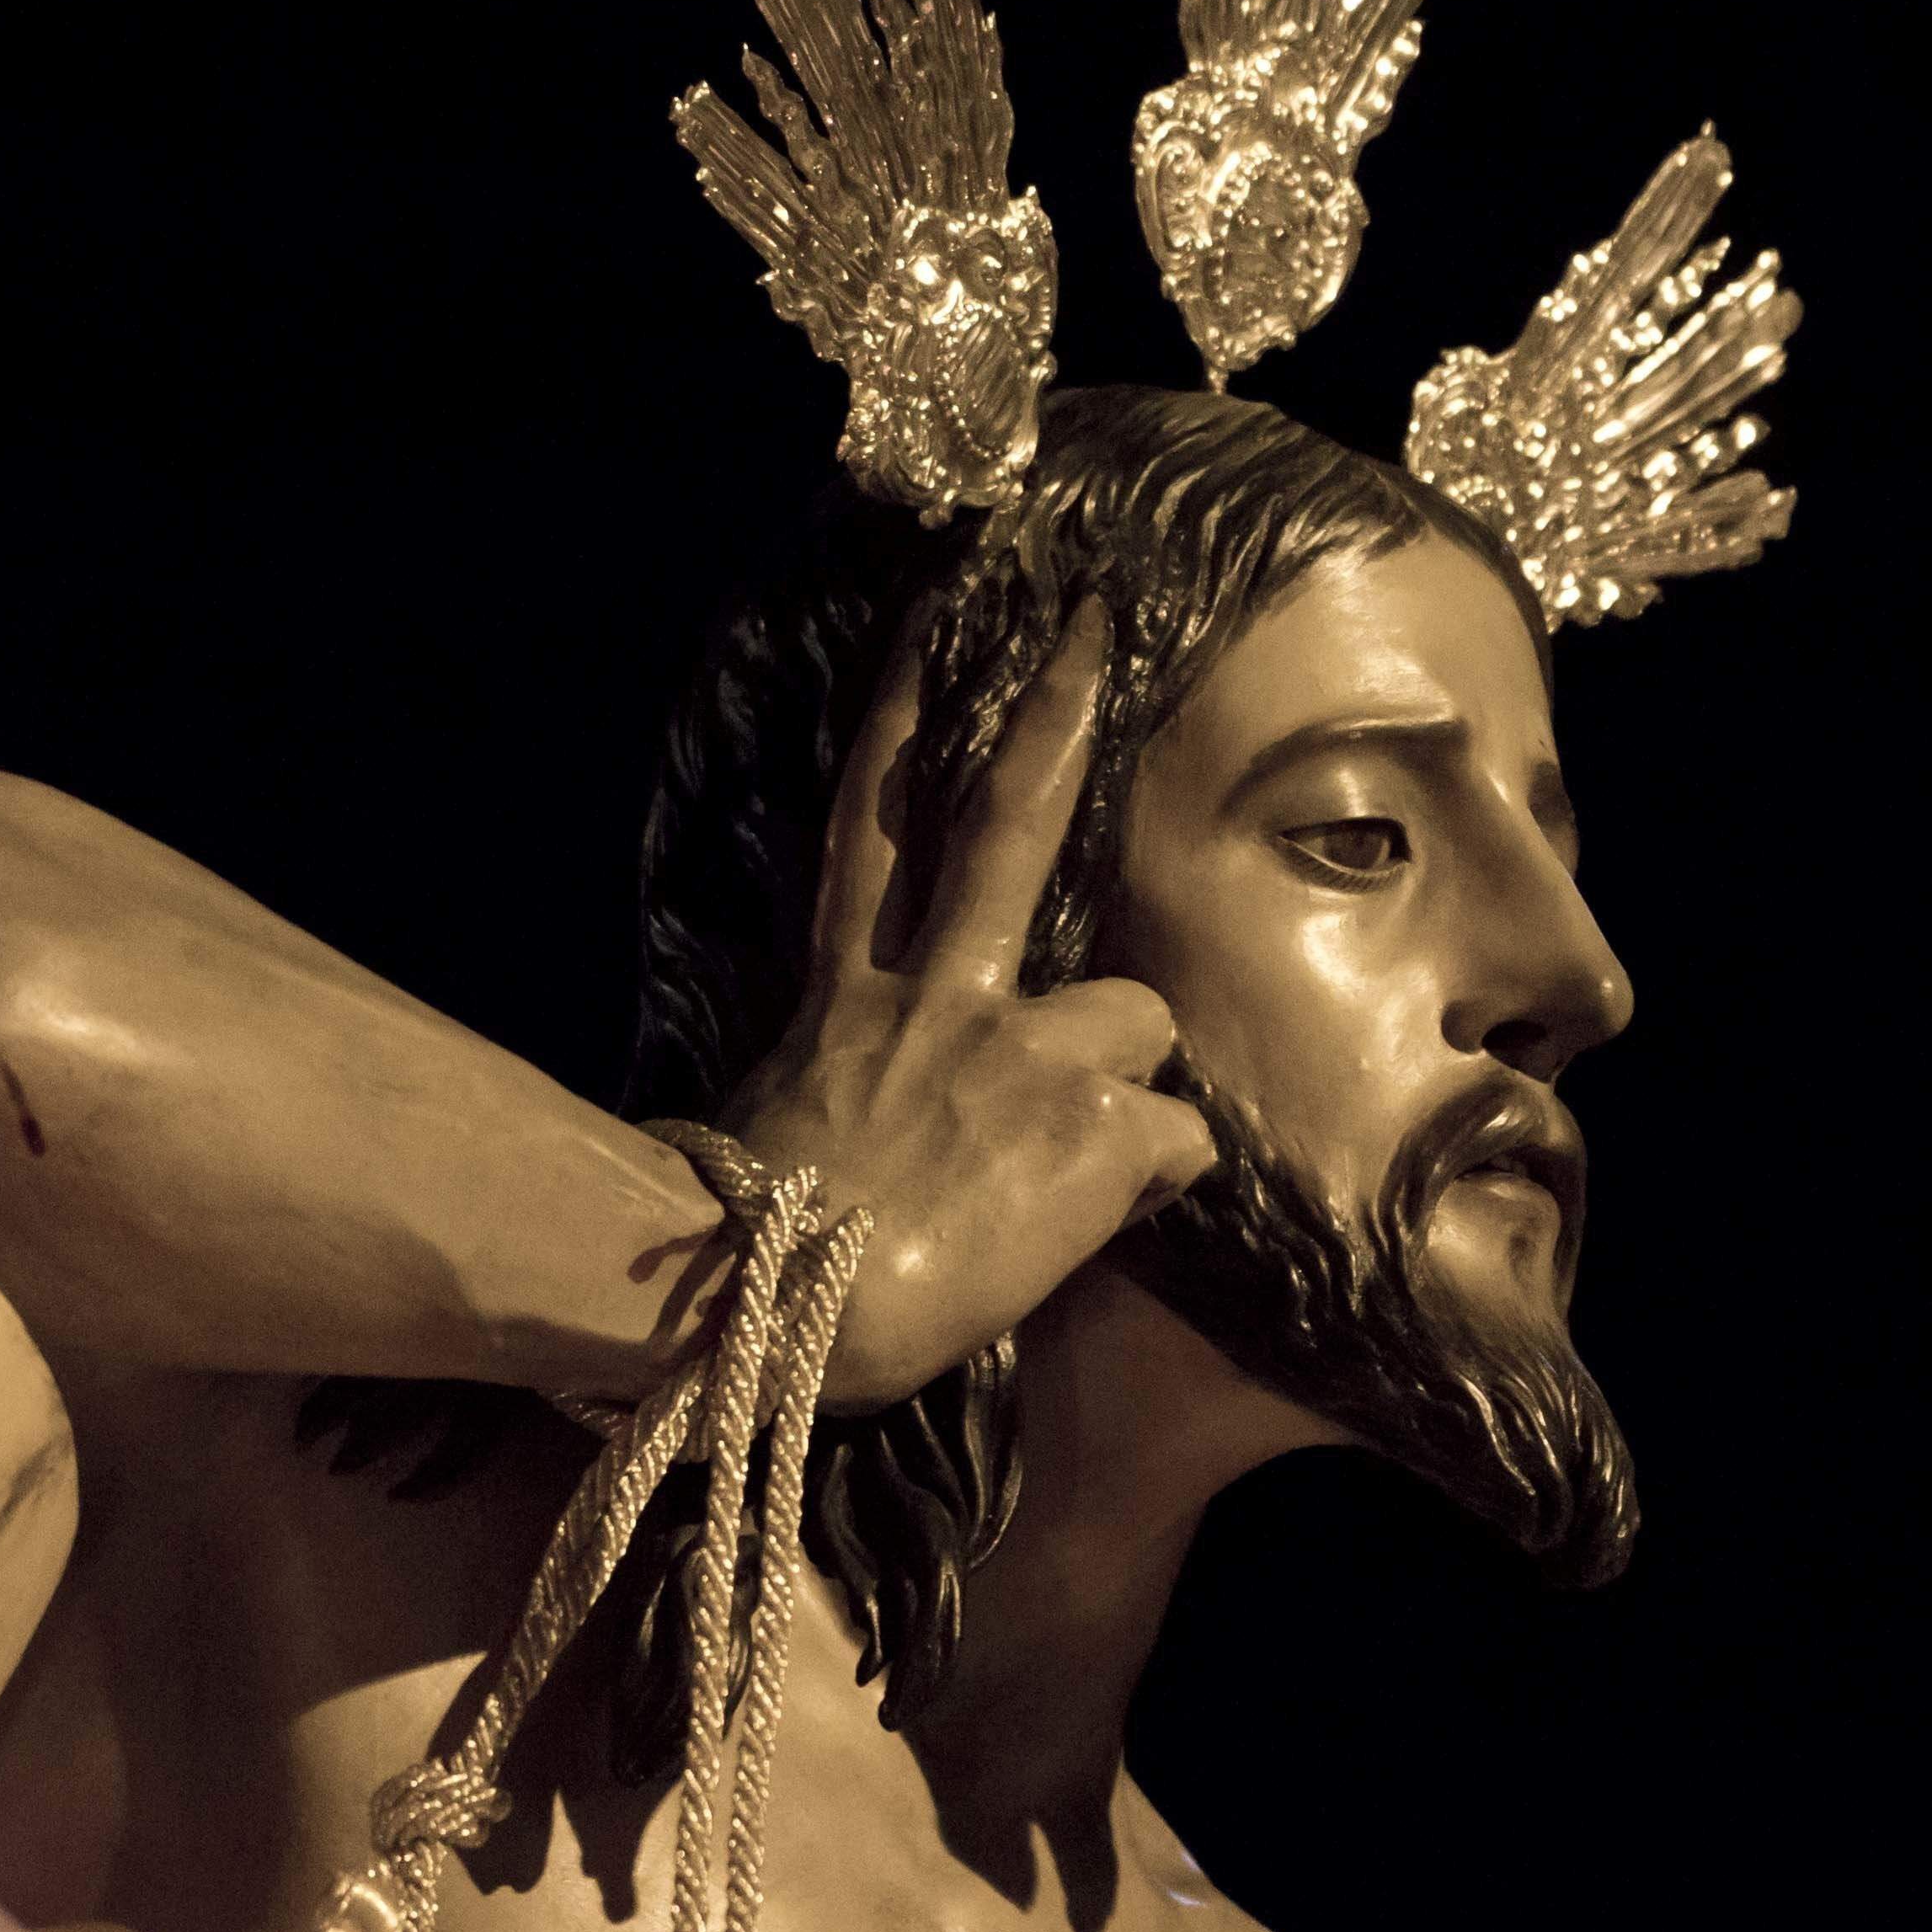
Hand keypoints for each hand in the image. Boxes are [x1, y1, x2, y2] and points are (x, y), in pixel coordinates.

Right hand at [720, 604, 1216, 1410]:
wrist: (772, 1314)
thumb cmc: (756, 1254)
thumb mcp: (795, 1122)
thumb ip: (868, 1070)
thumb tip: (912, 1097)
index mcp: (848, 996)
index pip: (872, 827)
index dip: (900, 718)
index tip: (930, 621)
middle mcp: (935, 997)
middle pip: (1004, 823)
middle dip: (1057, 709)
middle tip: (1097, 617)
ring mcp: (1020, 1050)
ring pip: (1139, 1009)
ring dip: (1127, 1076)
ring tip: (1074, 1156)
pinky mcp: (1093, 1125)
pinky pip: (1175, 1143)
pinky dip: (1149, 1183)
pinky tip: (1093, 1223)